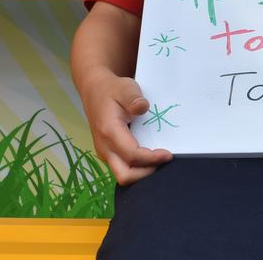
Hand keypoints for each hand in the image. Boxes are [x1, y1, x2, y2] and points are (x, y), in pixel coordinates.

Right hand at [81, 71, 172, 185]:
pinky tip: (150, 156)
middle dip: (146, 174)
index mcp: (109, 131)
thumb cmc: (112, 90)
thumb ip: (134, 98)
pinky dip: (138, 168)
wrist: (94, 91)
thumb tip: (143, 107)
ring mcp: (105, 153)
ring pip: (123, 175)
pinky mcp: (108, 154)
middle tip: (164, 161)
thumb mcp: (125, 87)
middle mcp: (104, 147)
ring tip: (159, 159)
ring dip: (142, 172)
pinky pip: (123, 168)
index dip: (151, 158)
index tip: (168, 154)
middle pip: (125, 176)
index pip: (131, 155)